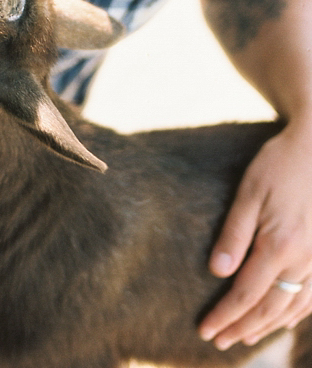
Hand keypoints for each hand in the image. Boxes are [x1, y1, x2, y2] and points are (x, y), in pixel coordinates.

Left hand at [199, 122, 311, 348]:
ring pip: (295, 309)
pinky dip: (294, 314)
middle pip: (270, 309)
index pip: (246, 294)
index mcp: (280, 245)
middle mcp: (305, 261)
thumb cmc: (280, 164)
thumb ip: (234, 233)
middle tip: (218, 341)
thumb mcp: (249, 191)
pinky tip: (282, 318)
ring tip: (244, 336)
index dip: (224, 315)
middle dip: (242, 327)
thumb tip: (217, 272)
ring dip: (268, 326)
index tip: (205, 330)